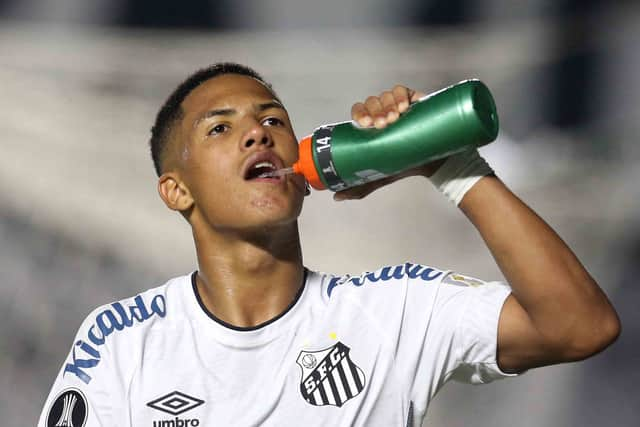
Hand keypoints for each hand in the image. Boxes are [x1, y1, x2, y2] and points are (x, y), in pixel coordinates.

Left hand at [334, 85, 443, 200]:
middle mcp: (382, 113)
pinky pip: (402, 90)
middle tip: (382, 125)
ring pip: (385, 96)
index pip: (359, 112)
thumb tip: (337, 197)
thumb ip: (360, 186)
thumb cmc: (404, 166)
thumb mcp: (380, 176)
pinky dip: (400, 96)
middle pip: (371, 103)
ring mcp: (397, 105)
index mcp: (371, 126)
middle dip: (375, 111)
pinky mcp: (413, 100)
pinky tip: (404, 108)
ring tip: (393, 120)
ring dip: (387, 105)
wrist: (432, 164)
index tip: (365, 125)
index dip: (359, 114)